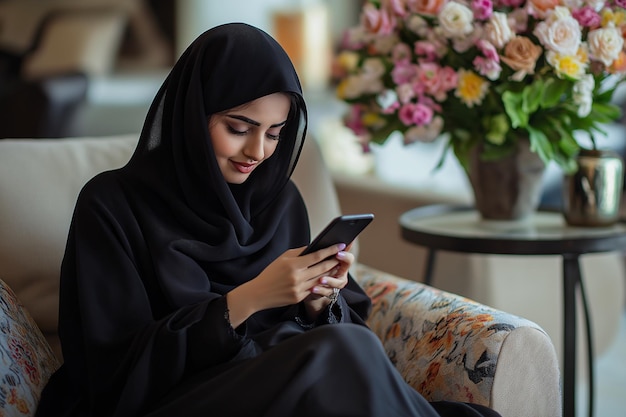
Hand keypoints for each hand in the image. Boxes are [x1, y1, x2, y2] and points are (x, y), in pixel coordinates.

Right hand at [226, 244, 346, 327]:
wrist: (259, 293)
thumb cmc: (271, 273)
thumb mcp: (282, 258)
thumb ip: (299, 253)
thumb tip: (315, 247)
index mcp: (293, 265)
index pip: (316, 256)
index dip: (330, 250)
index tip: (340, 244)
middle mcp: (297, 277)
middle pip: (322, 268)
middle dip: (334, 261)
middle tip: (343, 255)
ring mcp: (299, 289)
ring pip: (321, 280)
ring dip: (331, 273)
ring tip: (338, 266)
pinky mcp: (299, 298)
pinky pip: (314, 289)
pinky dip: (322, 283)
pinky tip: (328, 278)